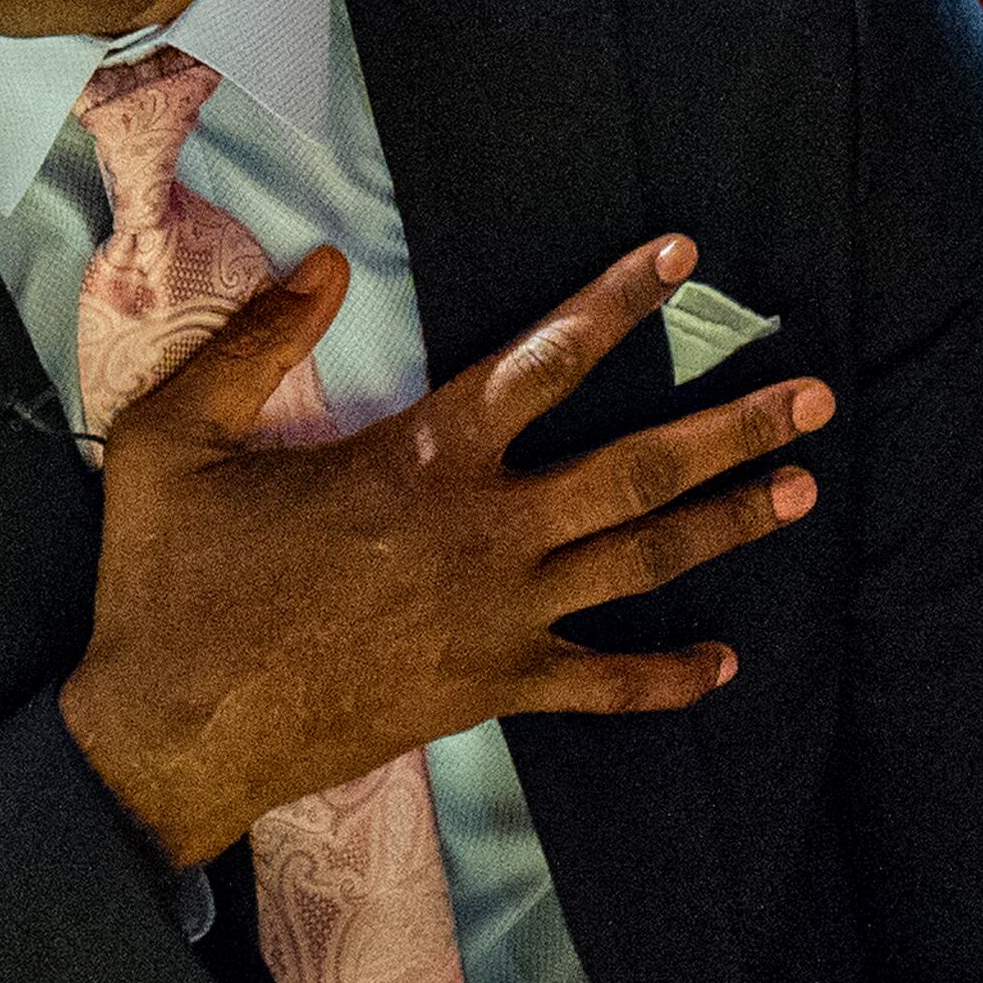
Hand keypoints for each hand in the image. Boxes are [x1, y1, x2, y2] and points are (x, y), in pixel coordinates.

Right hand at [59, 234, 831, 868]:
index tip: (684, 258)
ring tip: (800, 488)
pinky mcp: (490, 689)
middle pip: (637, 468)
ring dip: (727, 523)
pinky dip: (672, 677)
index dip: (619, 303)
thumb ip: (252, 339)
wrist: (175, 725)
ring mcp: (498, 619)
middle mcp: (483, 533)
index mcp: (419, 459)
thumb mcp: (174, 433)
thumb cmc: (169, 574)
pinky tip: (727, 662)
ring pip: (642, 562)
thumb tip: (323, 260)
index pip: (543, 361)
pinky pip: (605, 686)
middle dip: (733, 425)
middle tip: (812, 395)